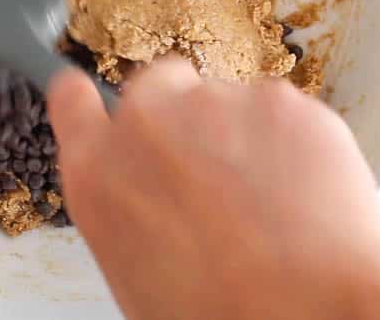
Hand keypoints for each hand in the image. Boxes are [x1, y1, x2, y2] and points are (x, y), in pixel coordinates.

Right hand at [47, 58, 379, 319]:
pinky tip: (303, 194)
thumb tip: (149, 191)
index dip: (95, 103)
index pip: (71, 98)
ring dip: (242, 134)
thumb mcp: (136, 268)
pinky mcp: (279, 99)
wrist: (307, 311)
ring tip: (271, 204)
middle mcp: (147, 120)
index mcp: (97, 171)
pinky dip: (293, 141)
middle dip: (182, 113)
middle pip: (157, 83)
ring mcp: (215, 100)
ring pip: (228, 100)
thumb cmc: (220, 311)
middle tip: (213, 170)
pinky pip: (282, 111)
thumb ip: (128, 205)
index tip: (111, 108)